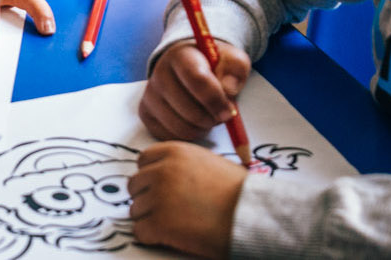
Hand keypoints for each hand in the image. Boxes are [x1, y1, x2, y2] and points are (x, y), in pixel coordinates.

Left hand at [130, 140, 244, 257]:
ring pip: (136, 209)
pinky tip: (167, 237)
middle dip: (148, 197)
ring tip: (173, 225)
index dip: (151, 176)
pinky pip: (140, 231)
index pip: (143, 161)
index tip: (162, 188)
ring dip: (150, 218)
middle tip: (167, 210)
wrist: (254, 216)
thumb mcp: (209, 163)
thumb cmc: (240, 192)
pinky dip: (150, 236)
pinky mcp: (160, 224)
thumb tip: (161, 173)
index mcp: (174, 152)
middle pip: (135, 185)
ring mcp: (159, 197)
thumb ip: (182, 165)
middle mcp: (162, 171)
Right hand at [140, 39, 252, 139]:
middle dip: (212, 119)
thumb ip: (234, 69)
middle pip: (189, 111)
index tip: (230, 112)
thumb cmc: (214, 66)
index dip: (216, 100)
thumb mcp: (232, 60)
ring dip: (201, 129)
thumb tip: (228, 89)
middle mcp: (158, 74)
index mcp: (180, 56)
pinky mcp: (145, 113)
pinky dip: (188, 136)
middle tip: (221, 114)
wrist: (190, 65)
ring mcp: (149, 95)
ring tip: (208, 117)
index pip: (197, 80)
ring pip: (181, 128)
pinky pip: (170, 137)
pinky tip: (194, 123)